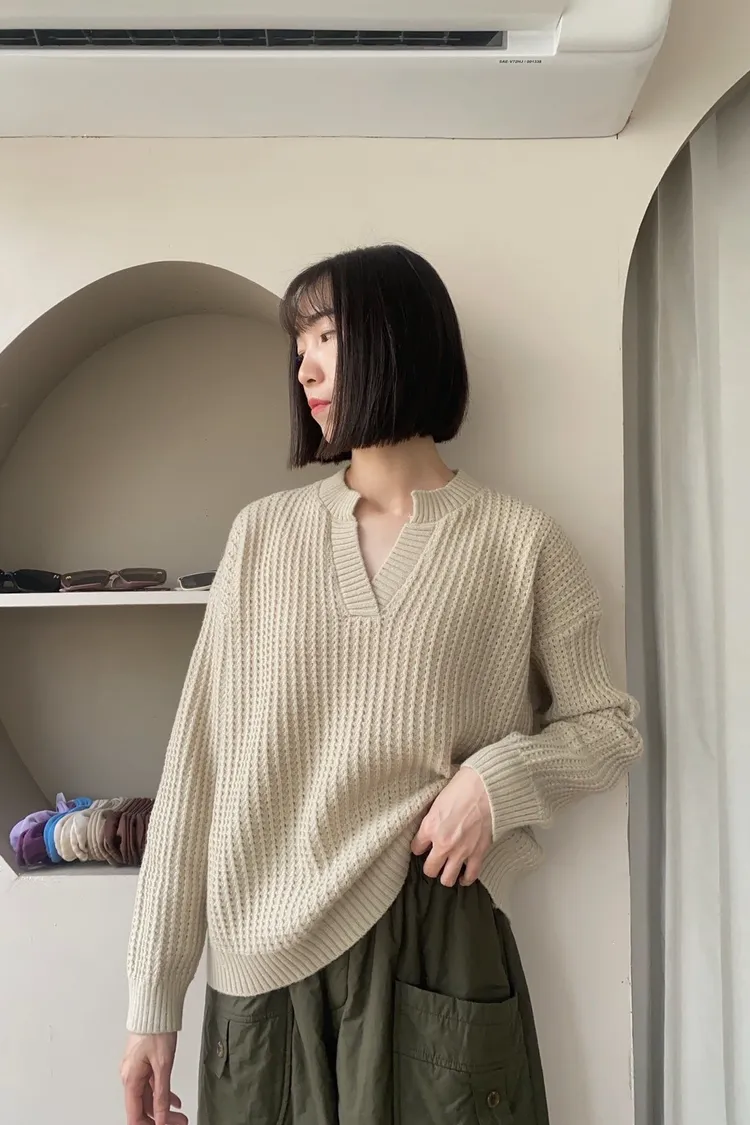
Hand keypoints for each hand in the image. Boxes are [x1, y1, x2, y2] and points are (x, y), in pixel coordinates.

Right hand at [121, 1032, 185, 1124]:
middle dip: (160, 1119)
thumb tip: (160, 1118)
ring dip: (164, 1109)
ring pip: (149, 1098)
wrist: (156, 1007)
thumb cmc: (156, 1029)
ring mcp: (137, 1070)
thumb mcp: (163, 1065)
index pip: (135, 1115)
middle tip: (179, 1123)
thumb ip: (161, 1094)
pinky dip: (164, 1094)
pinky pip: (152, 1086)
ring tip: (180, 1115)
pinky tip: (175, 1101)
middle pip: (143, 1108)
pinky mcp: (144, 1064)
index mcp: (130, 1079)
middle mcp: (130, 1076)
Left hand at [412, 767, 491, 886]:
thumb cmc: (462, 787)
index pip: (416, 848)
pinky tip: (463, 878)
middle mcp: (442, 844)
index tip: (422, 846)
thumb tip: (431, 825)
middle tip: (433, 862)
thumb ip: (432, 818)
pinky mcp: (478, 853)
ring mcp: (460, 852)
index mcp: (429, 827)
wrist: (486, 788)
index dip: (419, 847)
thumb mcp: (437, 801)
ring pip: (447, 879)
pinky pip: (471, 875)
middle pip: (430, 869)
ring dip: (446, 877)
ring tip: (447, 873)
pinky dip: (466, 878)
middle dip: (430, 867)